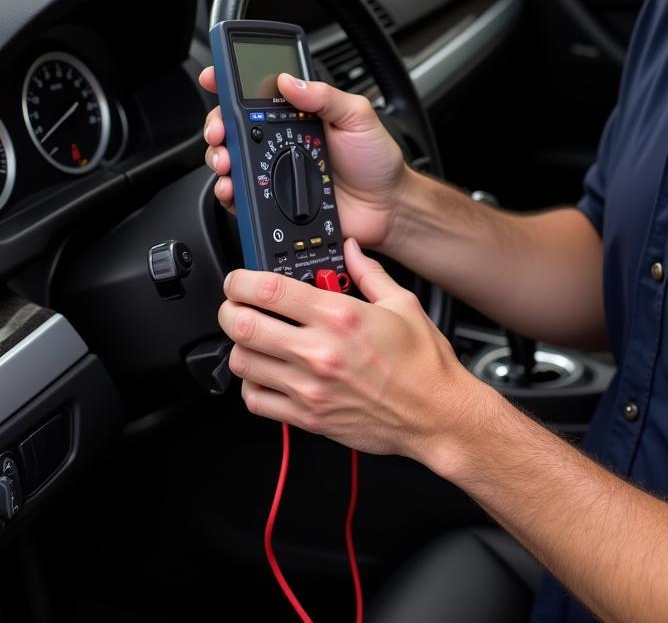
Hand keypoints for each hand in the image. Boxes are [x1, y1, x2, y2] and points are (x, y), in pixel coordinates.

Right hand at [199, 67, 406, 248]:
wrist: (387, 208)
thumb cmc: (376, 161)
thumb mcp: (357, 116)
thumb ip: (324, 96)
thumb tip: (287, 80)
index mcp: (298, 114)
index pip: (256, 92)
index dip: (230, 82)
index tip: (214, 76)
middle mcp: (281, 140)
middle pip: (233, 127)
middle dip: (216, 125)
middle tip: (220, 131)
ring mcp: (275, 171)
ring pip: (231, 160)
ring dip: (219, 158)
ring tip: (227, 161)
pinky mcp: (273, 202)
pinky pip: (241, 196)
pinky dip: (229, 193)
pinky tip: (233, 188)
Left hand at [217, 239, 477, 458]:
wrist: (437, 415)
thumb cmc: (424, 365)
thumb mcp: (402, 304)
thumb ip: (368, 273)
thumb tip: (351, 250)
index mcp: (340, 317)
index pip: (269, 290)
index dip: (241, 280)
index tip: (239, 279)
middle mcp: (319, 352)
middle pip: (244, 325)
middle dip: (230, 310)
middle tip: (236, 306)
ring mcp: (310, 387)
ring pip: (243, 363)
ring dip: (241, 346)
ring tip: (253, 338)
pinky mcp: (309, 417)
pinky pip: (256, 401)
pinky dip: (251, 385)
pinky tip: (265, 374)